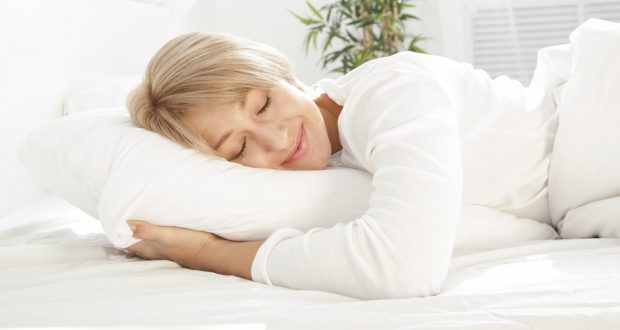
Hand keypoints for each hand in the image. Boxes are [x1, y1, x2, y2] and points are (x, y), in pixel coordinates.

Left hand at [125, 220, 264, 279]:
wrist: (214, 254)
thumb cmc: (192, 244)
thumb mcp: (169, 234)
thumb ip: (148, 230)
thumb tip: (126, 225)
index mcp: (150, 248)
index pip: (126, 242)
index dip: (117, 233)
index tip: (110, 220)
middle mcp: (155, 252)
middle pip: (133, 245)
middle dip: (124, 235)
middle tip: (118, 222)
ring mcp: (165, 252)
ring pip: (144, 245)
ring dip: (137, 237)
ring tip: (131, 227)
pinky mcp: (176, 249)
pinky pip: (157, 245)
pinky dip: (151, 239)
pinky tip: (155, 234)